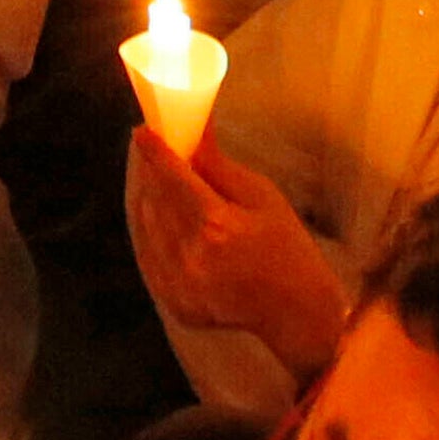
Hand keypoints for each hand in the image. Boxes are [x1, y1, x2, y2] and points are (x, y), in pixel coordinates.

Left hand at [125, 125, 345, 372]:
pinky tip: (164, 220)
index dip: (155, 152)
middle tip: (155, 154)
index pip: (172, 178)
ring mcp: (179, 285)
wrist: (295, 310)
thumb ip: (219, 165)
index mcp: (216, 225)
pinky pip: (148, 257)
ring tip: (163, 185)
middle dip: (153, 173)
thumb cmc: (286, 246)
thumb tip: (195, 129)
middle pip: (155, 200)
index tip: (142, 132)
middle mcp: (190, 256)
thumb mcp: (261, 196)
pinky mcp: (174, 302)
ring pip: (146, 227)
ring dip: (150, 201)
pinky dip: (151, 234)